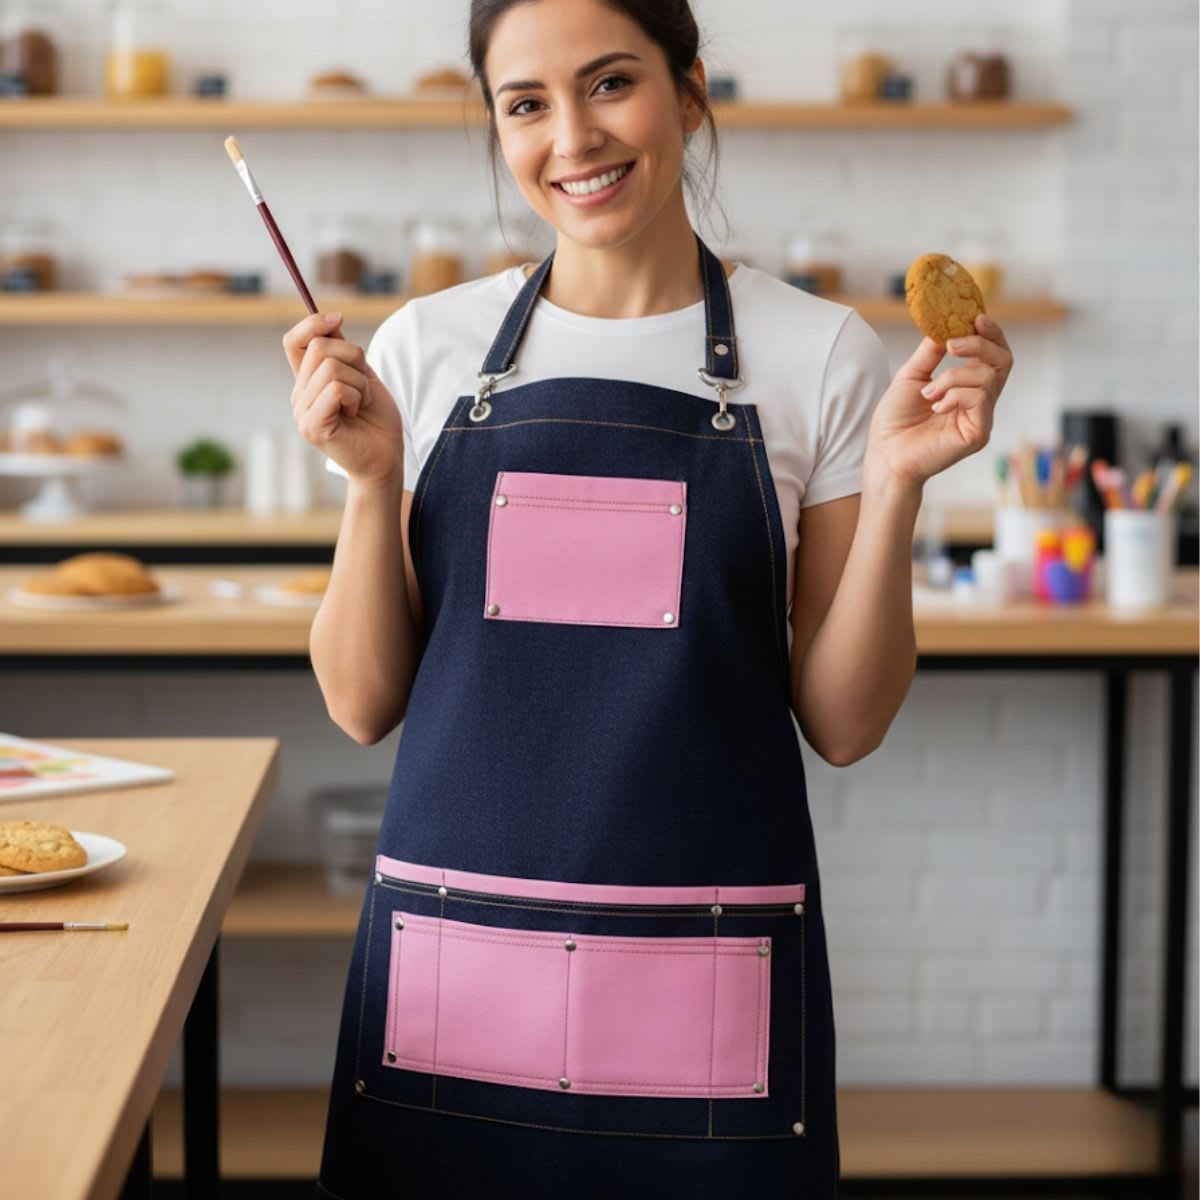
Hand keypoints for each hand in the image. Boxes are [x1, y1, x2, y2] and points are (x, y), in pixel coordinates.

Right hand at [282, 313, 404, 486]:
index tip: (338, 319)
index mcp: (308, 383)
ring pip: (331, 367)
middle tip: (364, 388)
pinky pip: (336, 389)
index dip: (312, 323)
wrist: (385, 461)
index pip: (294, 341)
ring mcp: (302, 412)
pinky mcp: (312, 426)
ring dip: (360, 382)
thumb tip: (329, 319)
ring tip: (362, 404)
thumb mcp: (363, 378)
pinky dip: (357, 397)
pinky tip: (358, 413)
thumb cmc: (377, 423)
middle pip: (319, 346)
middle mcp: (299, 395)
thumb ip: (344, 353)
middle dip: (354, 358)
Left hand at [863, 313, 1012, 493]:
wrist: (885, 455)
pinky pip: (980, 398)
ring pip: (988, 377)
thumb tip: (947, 324)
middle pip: (1003, 361)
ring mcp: (981, 417)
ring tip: (928, 393)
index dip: (990, 334)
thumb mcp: (912, 376)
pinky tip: (935, 407)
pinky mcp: (979, 433)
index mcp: (967, 386)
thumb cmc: (895, 421)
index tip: (976, 317)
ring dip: (953, 377)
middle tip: (952, 344)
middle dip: (979, 345)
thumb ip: (931, 351)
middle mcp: (979, 401)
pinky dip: (955, 395)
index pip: (993, 354)